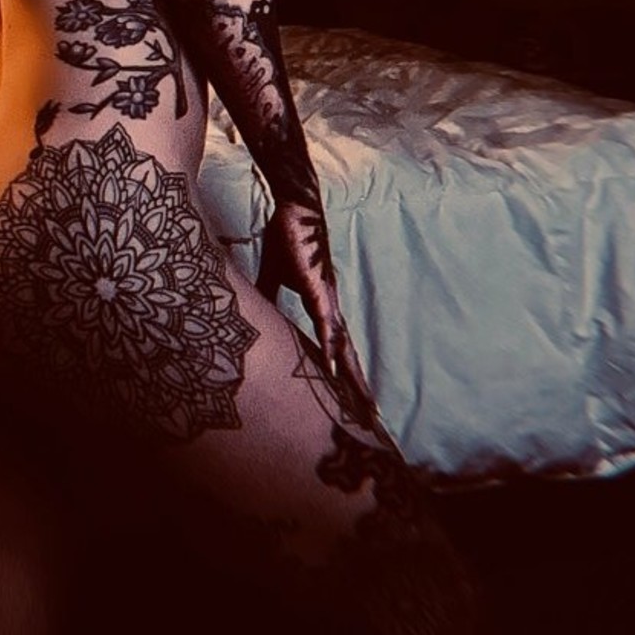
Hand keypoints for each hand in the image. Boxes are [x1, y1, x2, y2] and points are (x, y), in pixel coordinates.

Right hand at [256, 201, 370, 402]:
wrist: (294, 211)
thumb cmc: (289, 239)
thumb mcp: (274, 276)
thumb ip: (270, 297)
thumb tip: (261, 313)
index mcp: (322, 307)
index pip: (338, 348)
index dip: (347, 376)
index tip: (356, 403)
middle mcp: (330, 309)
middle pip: (349, 356)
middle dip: (359, 390)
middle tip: (372, 423)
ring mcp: (326, 301)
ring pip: (345, 348)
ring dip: (354, 379)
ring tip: (364, 408)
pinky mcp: (318, 290)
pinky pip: (325, 326)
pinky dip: (330, 349)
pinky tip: (333, 369)